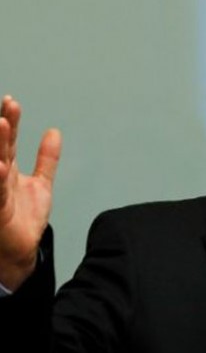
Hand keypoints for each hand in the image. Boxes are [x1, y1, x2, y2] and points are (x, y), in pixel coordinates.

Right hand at [0, 95, 60, 290]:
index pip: (9, 140)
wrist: (19, 251)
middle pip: (1, 147)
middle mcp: (0, 177)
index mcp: (8, 169)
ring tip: (1, 125)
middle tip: (8, 107)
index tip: (12, 102)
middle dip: (4, 128)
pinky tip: (0, 166)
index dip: (11, 121)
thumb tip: (54, 132)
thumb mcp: (41, 184)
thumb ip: (46, 159)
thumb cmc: (23, 219)